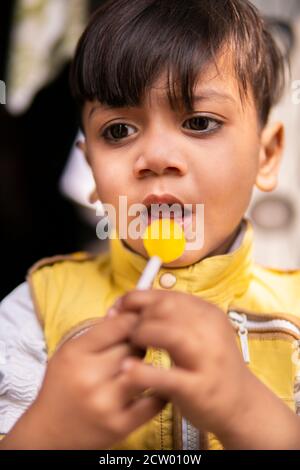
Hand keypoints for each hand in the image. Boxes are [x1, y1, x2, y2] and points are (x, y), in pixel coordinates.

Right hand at [1, 313, 165, 449]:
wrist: (49, 432)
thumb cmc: (62, 386)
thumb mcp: (70, 352)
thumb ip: (98, 332)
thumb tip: (130, 312)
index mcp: (75, 354)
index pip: (120, 324)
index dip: (133, 321)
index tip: (137, 324)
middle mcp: (89, 377)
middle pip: (134, 346)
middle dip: (138, 345)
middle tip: (135, 349)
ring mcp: (105, 403)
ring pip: (145, 370)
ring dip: (148, 367)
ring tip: (142, 367)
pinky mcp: (120, 426)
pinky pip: (154, 401)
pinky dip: (159, 391)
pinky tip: (154, 386)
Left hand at [112, 290, 253, 439]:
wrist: (241, 406)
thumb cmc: (208, 366)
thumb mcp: (197, 334)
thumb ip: (170, 318)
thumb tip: (128, 305)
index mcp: (208, 313)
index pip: (166, 296)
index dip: (136, 299)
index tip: (117, 309)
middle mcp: (211, 331)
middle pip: (166, 309)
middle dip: (138, 316)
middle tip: (121, 329)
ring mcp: (207, 359)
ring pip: (169, 334)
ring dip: (141, 335)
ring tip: (130, 346)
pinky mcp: (198, 388)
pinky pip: (167, 376)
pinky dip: (143, 371)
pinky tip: (127, 369)